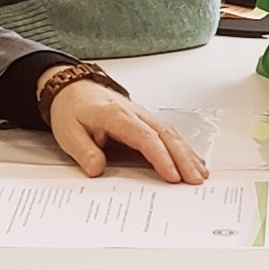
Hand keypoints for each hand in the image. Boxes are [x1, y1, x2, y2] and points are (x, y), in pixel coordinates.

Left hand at [49, 83, 208, 183]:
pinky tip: (194, 161)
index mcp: (117, 115)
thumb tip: (97, 169)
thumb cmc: (72, 110)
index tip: (171, 176)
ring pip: (172, 134)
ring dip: (188, 154)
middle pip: (166, 135)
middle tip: (195, 179)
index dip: (160, 157)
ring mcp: (143, 117)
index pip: (145, 138)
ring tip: (200, 175)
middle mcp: (135, 114)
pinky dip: (183, 149)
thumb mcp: (68, 133)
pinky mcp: (146, 122)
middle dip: (183, 158)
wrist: (72, 90)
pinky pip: (169, 135)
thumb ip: (84, 151)